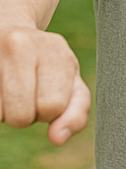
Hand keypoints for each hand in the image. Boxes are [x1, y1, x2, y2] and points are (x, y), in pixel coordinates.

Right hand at [0, 26, 90, 144]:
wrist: (7, 30)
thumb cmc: (46, 64)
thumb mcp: (70, 81)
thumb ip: (75, 111)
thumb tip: (58, 138)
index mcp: (53, 49)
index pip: (52, 106)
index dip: (48, 111)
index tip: (44, 93)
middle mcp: (20, 44)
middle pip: (21, 116)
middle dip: (24, 115)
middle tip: (23, 94)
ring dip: (3, 113)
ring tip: (7, 89)